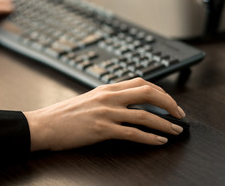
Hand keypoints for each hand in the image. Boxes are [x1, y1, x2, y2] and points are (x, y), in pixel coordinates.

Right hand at [24, 78, 185, 150]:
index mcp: (106, 89)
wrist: (45, 125)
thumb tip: (129, 104)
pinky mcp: (102, 130)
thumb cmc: (64, 114)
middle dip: (169, 103)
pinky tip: (159, 141)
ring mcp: (106, 113)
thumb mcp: (89, 99)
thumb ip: (108, 99)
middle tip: (179, 114)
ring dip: (165, 123)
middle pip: (148, 93)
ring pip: (144, 115)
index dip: (160, 91)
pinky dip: (150, 138)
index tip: (169, 101)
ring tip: (176, 130)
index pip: (140, 83)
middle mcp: (108, 97)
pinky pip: (133, 133)